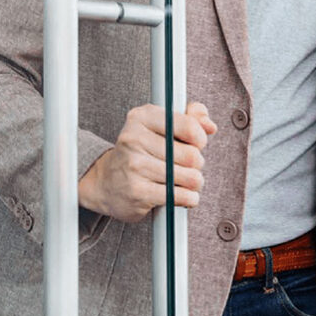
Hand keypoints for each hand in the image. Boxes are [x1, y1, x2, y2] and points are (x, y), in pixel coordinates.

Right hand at [78, 102, 216, 221]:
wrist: (106, 182)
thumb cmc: (140, 153)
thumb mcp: (161, 127)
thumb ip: (190, 118)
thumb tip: (210, 126)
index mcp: (142, 116)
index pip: (189, 126)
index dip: (200, 139)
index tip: (195, 144)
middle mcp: (135, 138)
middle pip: (192, 155)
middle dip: (196, 165)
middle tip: (185, 166)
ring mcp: (135, 165)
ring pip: (190, 177)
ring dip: (194, 184)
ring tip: (183, 181)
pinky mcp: (138, 191)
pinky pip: (181, 196)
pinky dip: (188, 199)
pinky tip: (180, 196)